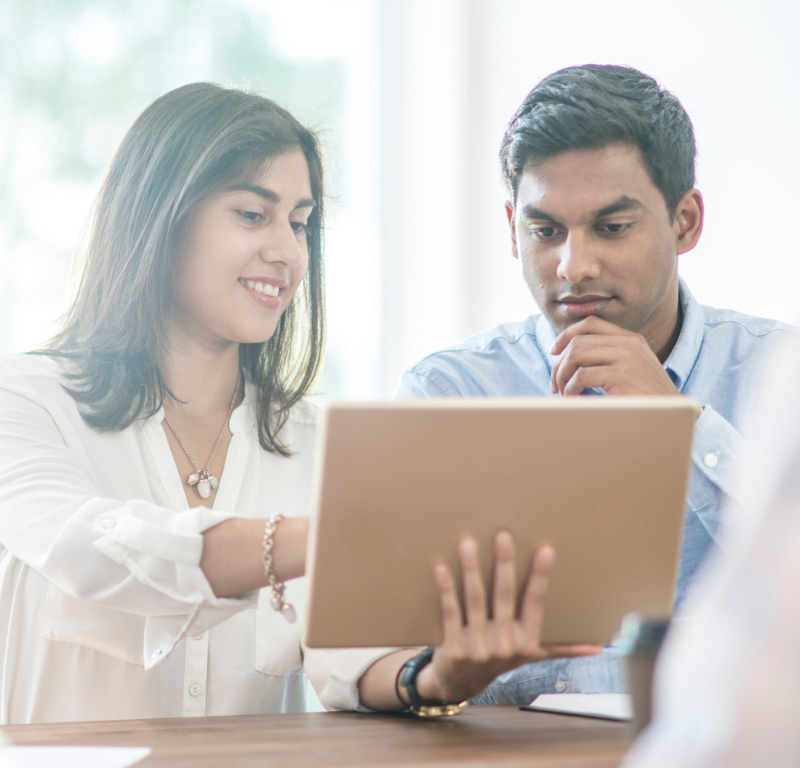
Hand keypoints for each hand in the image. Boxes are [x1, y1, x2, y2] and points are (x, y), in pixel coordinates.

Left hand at [414, 532, 601, 704]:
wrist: (461, 682)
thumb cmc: (500, 657)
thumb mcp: (534, 654)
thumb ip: (565, 647)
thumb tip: (600, 646)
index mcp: (527, 642)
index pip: (535, 602)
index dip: (541, 576)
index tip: (546, 550)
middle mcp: (504, 645)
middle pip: (504, 595)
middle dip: (504, 564)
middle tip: (503, 536)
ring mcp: (478, 647)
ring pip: (476, 600)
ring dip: (472, 571)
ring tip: (469, 544)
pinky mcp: (453, 647)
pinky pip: (451, 612)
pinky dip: (446, 590)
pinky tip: (442, 568)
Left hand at [549, 316, 678, 395]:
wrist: (673, 414)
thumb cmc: (649, 397)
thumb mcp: (632, 370)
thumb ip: (609, 359)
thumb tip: (572, 361)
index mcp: (631, 339)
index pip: (590, 323)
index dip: (566, 334)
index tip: (554, 352)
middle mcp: (628, 343)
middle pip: (577, 342)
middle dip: (559, 363)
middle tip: (555, 383)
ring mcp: (626, 357)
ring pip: (575, 356)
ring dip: (562, 375)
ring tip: (562, 392)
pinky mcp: (621, 375)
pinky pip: (582, 376)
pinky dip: (571, 388)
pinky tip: (573, 398)